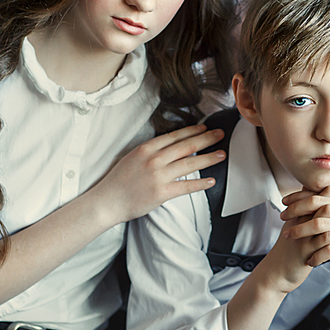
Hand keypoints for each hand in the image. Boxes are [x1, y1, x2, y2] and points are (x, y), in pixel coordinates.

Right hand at [95, 124, 225, 221]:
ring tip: (221, 154)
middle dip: (206, 139)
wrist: (107, 201)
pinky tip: (211, 180)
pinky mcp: (162, 193)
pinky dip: (200, 183)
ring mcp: (158, 176)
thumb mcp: (132, 157)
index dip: (192, 131)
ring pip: (189, 164)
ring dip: (208, 158)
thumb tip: (170, 147)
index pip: (174, 136)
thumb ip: (151, 152)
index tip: (205, 128)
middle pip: (186, 146)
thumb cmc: (118, 181)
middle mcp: (154, 159)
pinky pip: (186, 186)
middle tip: (220, 134)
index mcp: (146, 149)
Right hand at [258, 186, 329, 293]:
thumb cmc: (293, 249)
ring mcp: (301, 232)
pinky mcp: (304, 249)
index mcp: (300, 209)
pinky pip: (324, 239)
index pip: (324, 191)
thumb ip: (313, 213)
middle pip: (325, 199)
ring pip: (325, 216)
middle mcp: (299, 217)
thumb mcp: (301, 226)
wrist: (277, 271)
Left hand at [282, 186, 329, 279]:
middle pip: (318, 204)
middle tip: (282, 218)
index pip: (320, 192)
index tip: (284, 201)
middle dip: (296, 210)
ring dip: (302, 231)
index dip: (300, 195)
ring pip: (321, 224)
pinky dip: (318, 254)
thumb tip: (315, 201)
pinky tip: (310, 261)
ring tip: (288, 238)